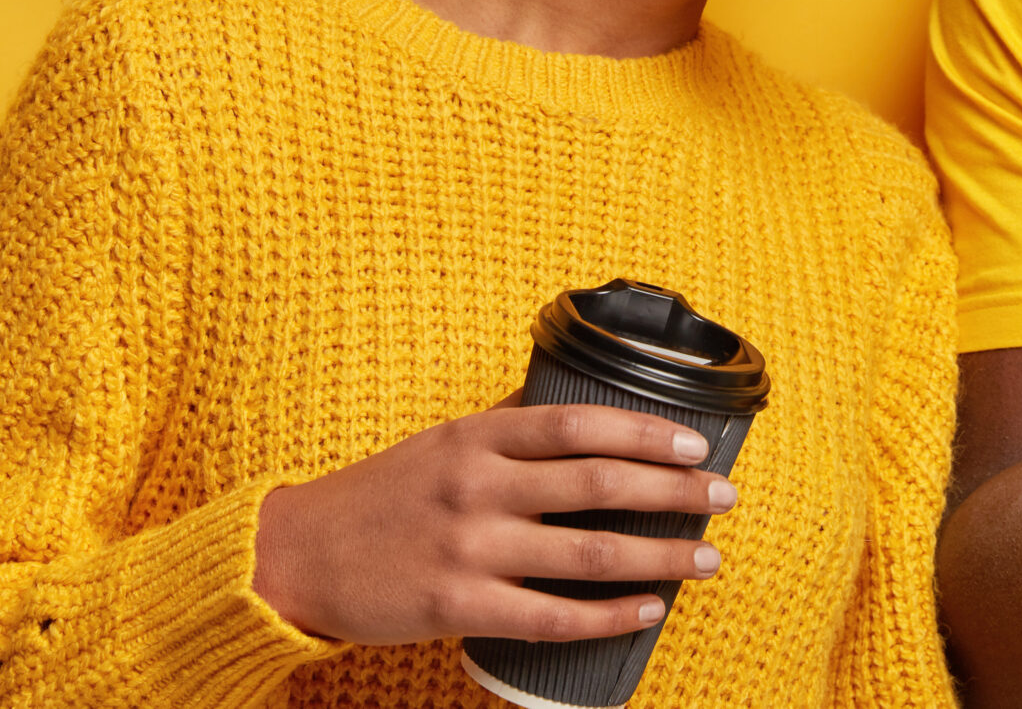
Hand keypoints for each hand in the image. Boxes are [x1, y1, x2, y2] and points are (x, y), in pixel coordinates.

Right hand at [252, 401, 736, 644]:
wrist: (295, 554)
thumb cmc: (379, 496)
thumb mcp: (441, 441)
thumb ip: (505, 428)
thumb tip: (576, 406)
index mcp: (478, 435)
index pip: (580, 424)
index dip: (646, 432)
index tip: (696, 444)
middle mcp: (477, 484)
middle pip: (598, 483)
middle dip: (674, 491)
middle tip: (725, 497)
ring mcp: (468, 546)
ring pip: (586, 551)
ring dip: (659, 554)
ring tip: (706, 557)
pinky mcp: (456, 605)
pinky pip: (550, 615)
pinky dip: (607, 615)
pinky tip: (646, 610)